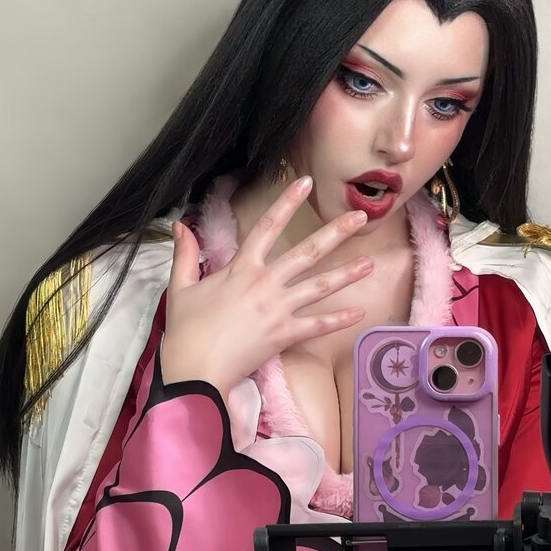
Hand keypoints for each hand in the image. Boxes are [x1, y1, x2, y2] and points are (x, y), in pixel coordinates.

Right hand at [160, 177, 373, 393]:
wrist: (194, 368)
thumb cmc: (185, 330)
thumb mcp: (181, 287)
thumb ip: (185, 254)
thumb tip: (179, 225)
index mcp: (241, 268)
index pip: (267, 226)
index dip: (287, 202)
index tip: (304, 182)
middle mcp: (265, 283)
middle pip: (307, 252)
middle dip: (336, 232)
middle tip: (360, 217)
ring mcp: (278, 309)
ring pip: (319, 286)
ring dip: (347, 274)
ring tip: (370, 263)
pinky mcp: (284, 334)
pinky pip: (317, 325)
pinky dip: (338, 320)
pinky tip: (360, 312)